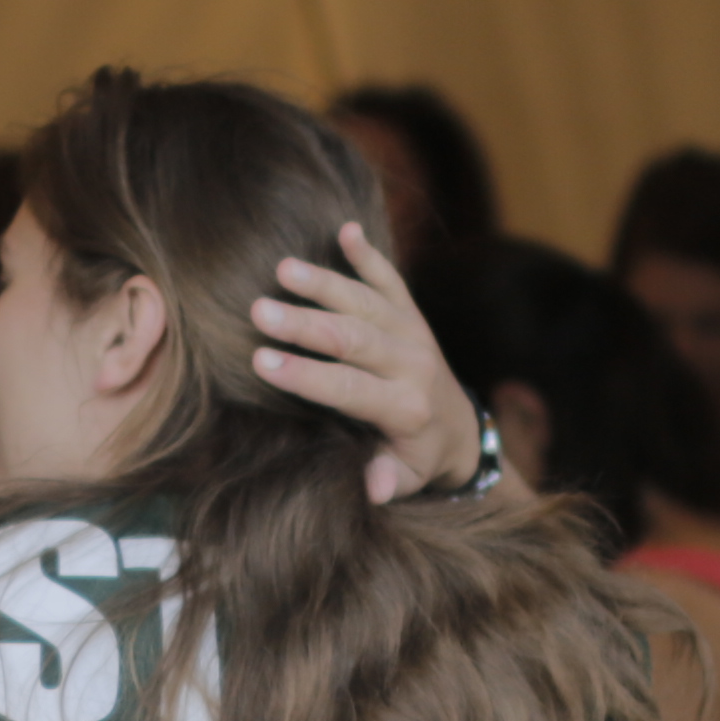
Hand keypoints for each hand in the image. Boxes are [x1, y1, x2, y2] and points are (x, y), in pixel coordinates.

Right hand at [249, 216, 476, 503]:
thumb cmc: (418, 456)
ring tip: (283, 269)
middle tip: (259, 310)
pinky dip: (370, 255)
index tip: (260, 362)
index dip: (305, 375)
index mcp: (405, 407)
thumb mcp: (409, 477)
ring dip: (325, 283)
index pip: (348, 388)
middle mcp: (411, 363)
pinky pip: (392, 280)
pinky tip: (346, 229)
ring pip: (367, 302)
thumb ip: (390, 479)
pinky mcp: (412, 313)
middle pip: (353, 337)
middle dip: (304, 324)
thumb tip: (375, 490)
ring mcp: (413, 332)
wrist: (461, 427)